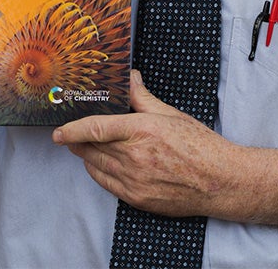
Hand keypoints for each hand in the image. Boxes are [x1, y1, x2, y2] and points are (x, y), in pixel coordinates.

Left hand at [52, 70, 238, 218]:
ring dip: (86, 156)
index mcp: (142, 131)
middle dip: (77, 141)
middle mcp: (134, 157)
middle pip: (91, 148)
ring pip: (95, 166)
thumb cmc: (200, 146)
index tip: (58, 131)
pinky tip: (100, 164)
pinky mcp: (136, 198)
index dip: (72, 130)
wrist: (219, 182)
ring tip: (84, 147)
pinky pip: (106, 184)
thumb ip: (143, 98)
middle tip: (70, 134)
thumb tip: (129, 78)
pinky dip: (98, 172)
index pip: (96, 129)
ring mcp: (134, 181)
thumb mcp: (171, 115)